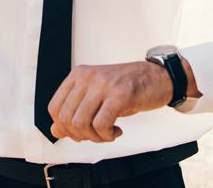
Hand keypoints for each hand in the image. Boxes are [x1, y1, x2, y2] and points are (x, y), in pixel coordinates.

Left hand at [47, 61, 172, 142]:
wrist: (158, 77)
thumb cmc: (128, 86)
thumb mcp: (96, 96)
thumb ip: (75, 111)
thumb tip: (55, 130)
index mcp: (78, 75)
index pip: (54, 107)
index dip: (63, 127)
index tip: (78, 133)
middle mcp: (87, 77)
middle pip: (66, 118)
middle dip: (79, 135)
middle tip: (95, 135)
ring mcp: (103, 85)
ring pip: (81, 123)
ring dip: (94, 137)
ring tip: (107, 133)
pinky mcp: (119, 95)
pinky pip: (101, 125)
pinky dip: (107, 135)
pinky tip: (116, 131)